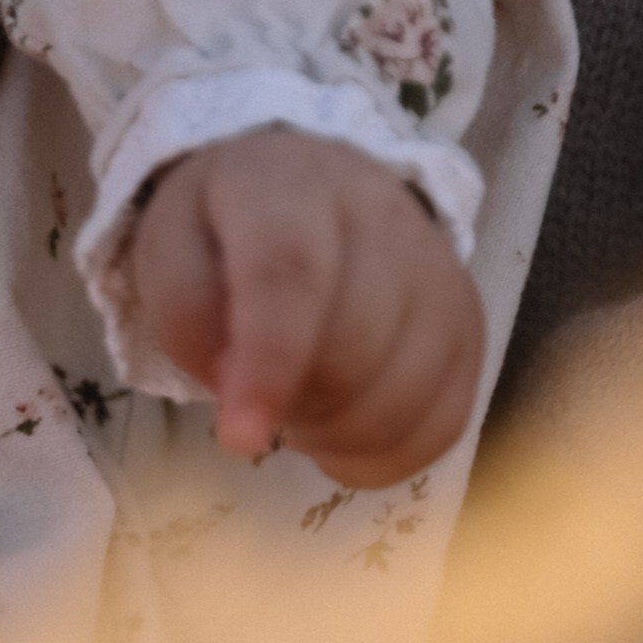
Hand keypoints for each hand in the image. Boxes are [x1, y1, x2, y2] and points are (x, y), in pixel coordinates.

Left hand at [133, 126, 484, 486]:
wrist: (314, 198)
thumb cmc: (228, 237)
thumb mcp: (174, 253)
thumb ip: (189, 315)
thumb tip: (237, 386)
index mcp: (292, 187)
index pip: (293, 275)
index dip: (270, 365)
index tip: (242, 437)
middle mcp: (384, 216)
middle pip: (354, 349)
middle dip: (295, 403)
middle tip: (261, 395)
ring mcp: (441, 272)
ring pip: (401, 399)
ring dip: (334, 433)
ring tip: (300, 402)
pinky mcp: (469, 328)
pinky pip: (439, 427)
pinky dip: (379, 455)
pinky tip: (341, 428)